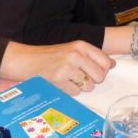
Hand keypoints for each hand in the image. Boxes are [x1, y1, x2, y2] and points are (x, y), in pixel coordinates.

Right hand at [0, 40, 114, 95]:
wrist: (26, 59)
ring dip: (80, 86)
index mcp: (81, 45)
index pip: (106, 62)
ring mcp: (67, 68)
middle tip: (80, 76)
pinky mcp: (59, 80)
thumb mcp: (72, 49)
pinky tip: (61, 83)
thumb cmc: (50, 56)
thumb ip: (91, 56)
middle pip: (100, 76)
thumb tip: (112, 64)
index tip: (94, 71)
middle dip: (93, 80)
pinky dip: (70, 91)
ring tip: (68, 78)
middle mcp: (76, 55)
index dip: (102, 70)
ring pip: (89, 86)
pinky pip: (76, 92)